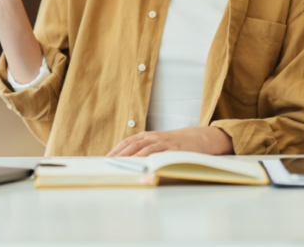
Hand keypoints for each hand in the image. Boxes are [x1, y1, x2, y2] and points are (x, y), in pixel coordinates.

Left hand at [106, 126, 233, 156]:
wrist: (197, 137)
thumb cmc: (174, 143)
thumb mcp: (158, 142)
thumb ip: (144, 148)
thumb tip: (128, 160)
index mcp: (148, 136)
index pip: (128, 142)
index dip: (117, 150)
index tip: (107, 159)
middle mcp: (153, 137)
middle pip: (133, 145)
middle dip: (121, 155)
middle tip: (111, 164)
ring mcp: (164, 143)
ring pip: (145, 150)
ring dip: (134, 159)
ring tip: (124, 166)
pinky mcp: (174, 149)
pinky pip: (162, 155)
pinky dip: (152, 161)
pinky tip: (145, 168)